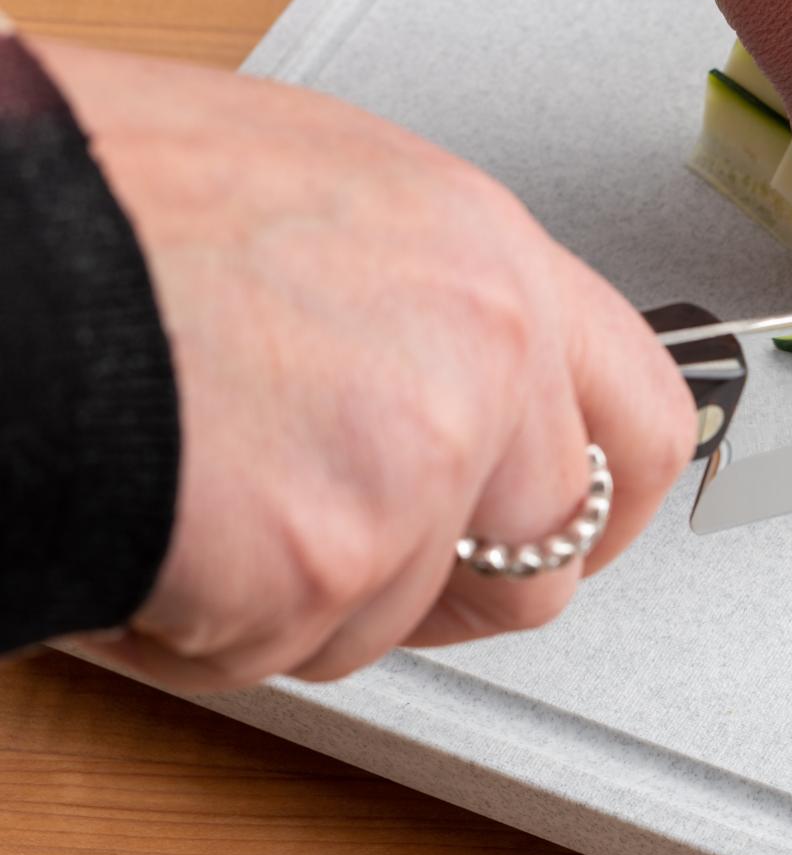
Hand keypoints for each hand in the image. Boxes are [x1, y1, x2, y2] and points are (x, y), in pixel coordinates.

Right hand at [37, 41, 695, 690]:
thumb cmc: (88, 199)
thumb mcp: (310, 199)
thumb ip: (421, 307)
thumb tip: (463, 393)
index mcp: (485, 252)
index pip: (639, 419)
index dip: (609, 505)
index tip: (579, 535)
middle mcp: (482, 353)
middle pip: (539, 561)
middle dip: (443, 592)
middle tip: (343, 569)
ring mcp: (414, 462)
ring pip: (396, 621)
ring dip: (292, 602)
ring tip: (186, 498)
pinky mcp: (321, 559)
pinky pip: (277, 654)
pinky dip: (193, 631)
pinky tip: (138, 534)